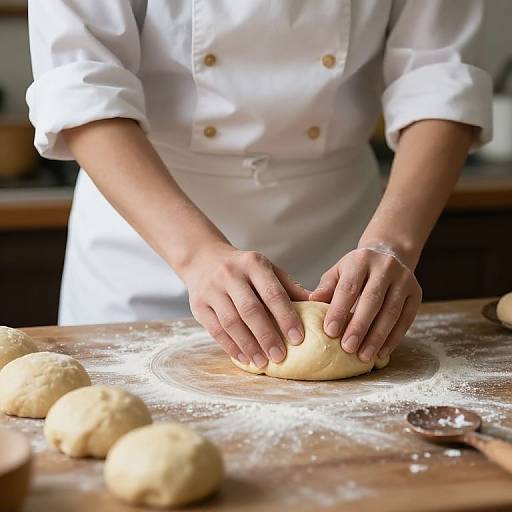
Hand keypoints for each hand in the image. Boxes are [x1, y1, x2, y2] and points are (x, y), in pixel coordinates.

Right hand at [183, 243, 307, 367]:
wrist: (203, 258)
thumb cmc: (243, 269)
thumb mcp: (266, 269)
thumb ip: (288, 286)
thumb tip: (315, 305)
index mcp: (253, 263)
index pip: (273, 292)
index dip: (286, 317)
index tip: (298, 338)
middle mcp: (230, 274)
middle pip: (250, 310)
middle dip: (267, 336)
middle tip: (281, 357)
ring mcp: (212, 289)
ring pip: (231, 322)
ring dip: (249, 346)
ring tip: (263, 363)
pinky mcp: (198, 305)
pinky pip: (215, 330)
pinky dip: (231, 347)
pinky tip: (244, 359)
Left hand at [310, 248, 421, 361]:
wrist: (389, 253)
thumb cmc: (356, 269)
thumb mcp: (338, 271)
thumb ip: (326, 287)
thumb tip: (311, 302)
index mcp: (361, 259)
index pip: (349, 287)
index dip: (339, 310)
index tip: (330, 331)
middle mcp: (385, 267)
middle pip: (372, 300)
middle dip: (359, 326)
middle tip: (347, 348)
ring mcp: (404, 280)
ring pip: (391, 312)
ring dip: (377, 337)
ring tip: (363, 356)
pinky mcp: (416, 293)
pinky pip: (406, 319)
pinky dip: (393, 338)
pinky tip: (381, 353)